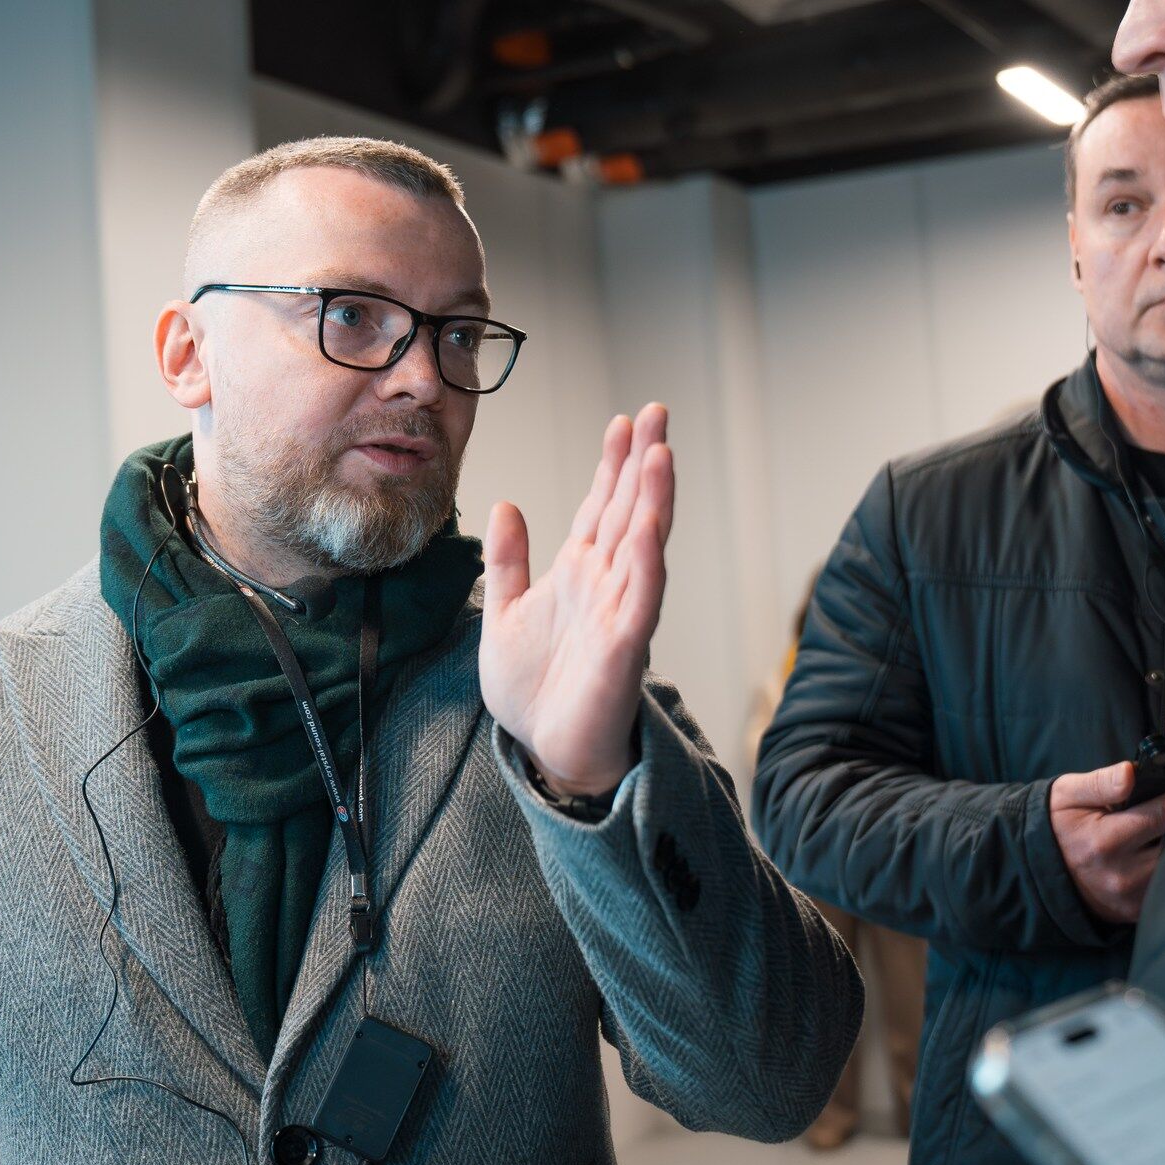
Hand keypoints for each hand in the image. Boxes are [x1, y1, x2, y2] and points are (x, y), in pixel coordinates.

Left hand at [481, 405, 674, 796]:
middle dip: (642, 463)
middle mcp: (605, 585)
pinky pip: (641, 599)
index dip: (613, 464)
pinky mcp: (624, 648)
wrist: (545, 751)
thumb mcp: (503, 613)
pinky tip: (650, 529)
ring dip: (653, 500)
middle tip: (657, 412)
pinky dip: (646, 563)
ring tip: (660, 454)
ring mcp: (619, 613)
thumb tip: (507, 504)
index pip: (600, 506)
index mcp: (578, 573)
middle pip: (629, 511)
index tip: (624, 421)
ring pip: (643, 545)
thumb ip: (508, 561)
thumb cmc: (534, 690)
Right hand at [1047, 761, 1164, 925]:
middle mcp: (1122, 875)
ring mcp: (1130, 899)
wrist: (1036, 869)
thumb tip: (1130, 772)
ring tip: (1160, 833)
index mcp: (1105, 842)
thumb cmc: (1057, 824)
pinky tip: (1152, 856)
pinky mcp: (1135, 913)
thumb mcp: (1068, 794)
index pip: (1163, 814)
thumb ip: (1101, 783)